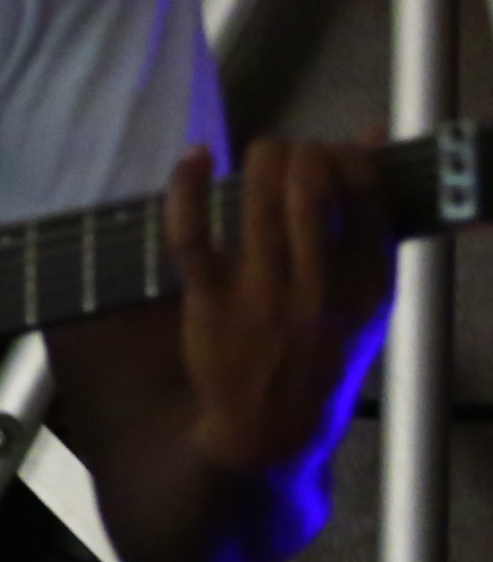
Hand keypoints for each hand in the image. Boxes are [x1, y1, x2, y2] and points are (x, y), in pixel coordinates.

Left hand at [162, 135, 394, 490]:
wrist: (273, 427)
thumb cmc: (323, 350)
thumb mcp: (366, 296)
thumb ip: (371, 220)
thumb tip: (374, 134)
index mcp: (369, 285)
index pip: (368, 195)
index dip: (350, 158)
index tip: (335, 154)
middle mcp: (322, 287)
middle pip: (313, 188)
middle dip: (303, 153)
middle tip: (292, 156)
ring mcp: (265, 295)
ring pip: (261, 202)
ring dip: (261, 160)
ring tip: (262, 154)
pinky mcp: (212, 302)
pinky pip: (192, 233)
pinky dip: (188, 186)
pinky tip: (195, 156)